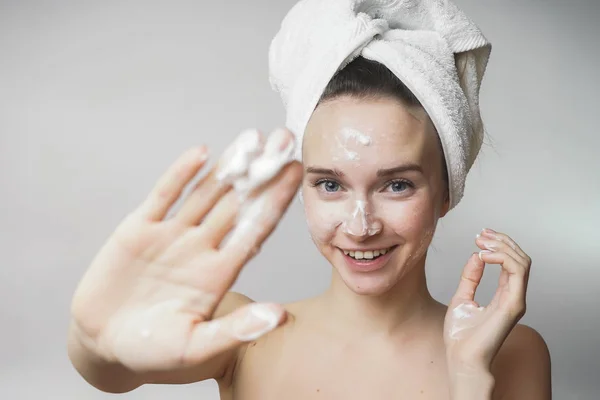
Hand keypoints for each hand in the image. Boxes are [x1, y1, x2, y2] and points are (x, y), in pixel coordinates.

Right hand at [70, 128, 300, 373]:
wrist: (102, 343)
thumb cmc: (152, 351)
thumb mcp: (196, 346)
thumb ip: (236, 330)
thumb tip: (279, 317)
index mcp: (220, 272)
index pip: (256, 229)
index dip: (277, 201)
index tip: (296, 173)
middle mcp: (202, 247)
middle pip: (237, 203)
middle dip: (262, 173)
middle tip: (285, 139)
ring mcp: (172, 235)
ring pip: (206, 193)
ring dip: (228, 166)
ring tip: (252, 137)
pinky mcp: (139, 229)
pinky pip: (164, 196)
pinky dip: (180, 174)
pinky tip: (201, 153)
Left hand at [444, 228, 531, 373]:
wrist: (460, 357)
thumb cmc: (460, 336)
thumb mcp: (461, 298)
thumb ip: (471, 278)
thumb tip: (476, 255)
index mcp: (503, 294)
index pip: (511, 262)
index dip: (498, 245)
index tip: (480, 235)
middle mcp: (513, 296)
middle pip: (520, 258)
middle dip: (502, 241)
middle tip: (481, 234)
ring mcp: (515, 300)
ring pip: (523, 262)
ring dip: (503, 246)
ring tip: (482, 242)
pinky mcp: (513, 305)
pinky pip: (518, 273)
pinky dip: (502, 258)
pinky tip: (483, 256)